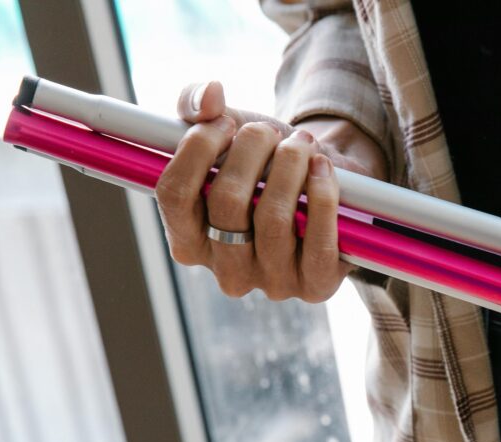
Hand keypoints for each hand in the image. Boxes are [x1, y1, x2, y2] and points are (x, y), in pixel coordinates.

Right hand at [156, 81, 387, 301]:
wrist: (327, 183)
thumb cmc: (267, 162)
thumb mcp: (229, 129)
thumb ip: (198, 105)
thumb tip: (209, 96)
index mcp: (189, 240)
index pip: (173, 195)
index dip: (198, 148)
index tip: (225, 122)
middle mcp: (226, 272)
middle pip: (225, 203)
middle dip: (251, 150)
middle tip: (268, 131)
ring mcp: (271, 283)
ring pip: (273, 219)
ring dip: (290, 164)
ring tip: (300, 143)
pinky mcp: (315, 286)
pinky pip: (318, 242)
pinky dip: (322, 194)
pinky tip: (321, 167)